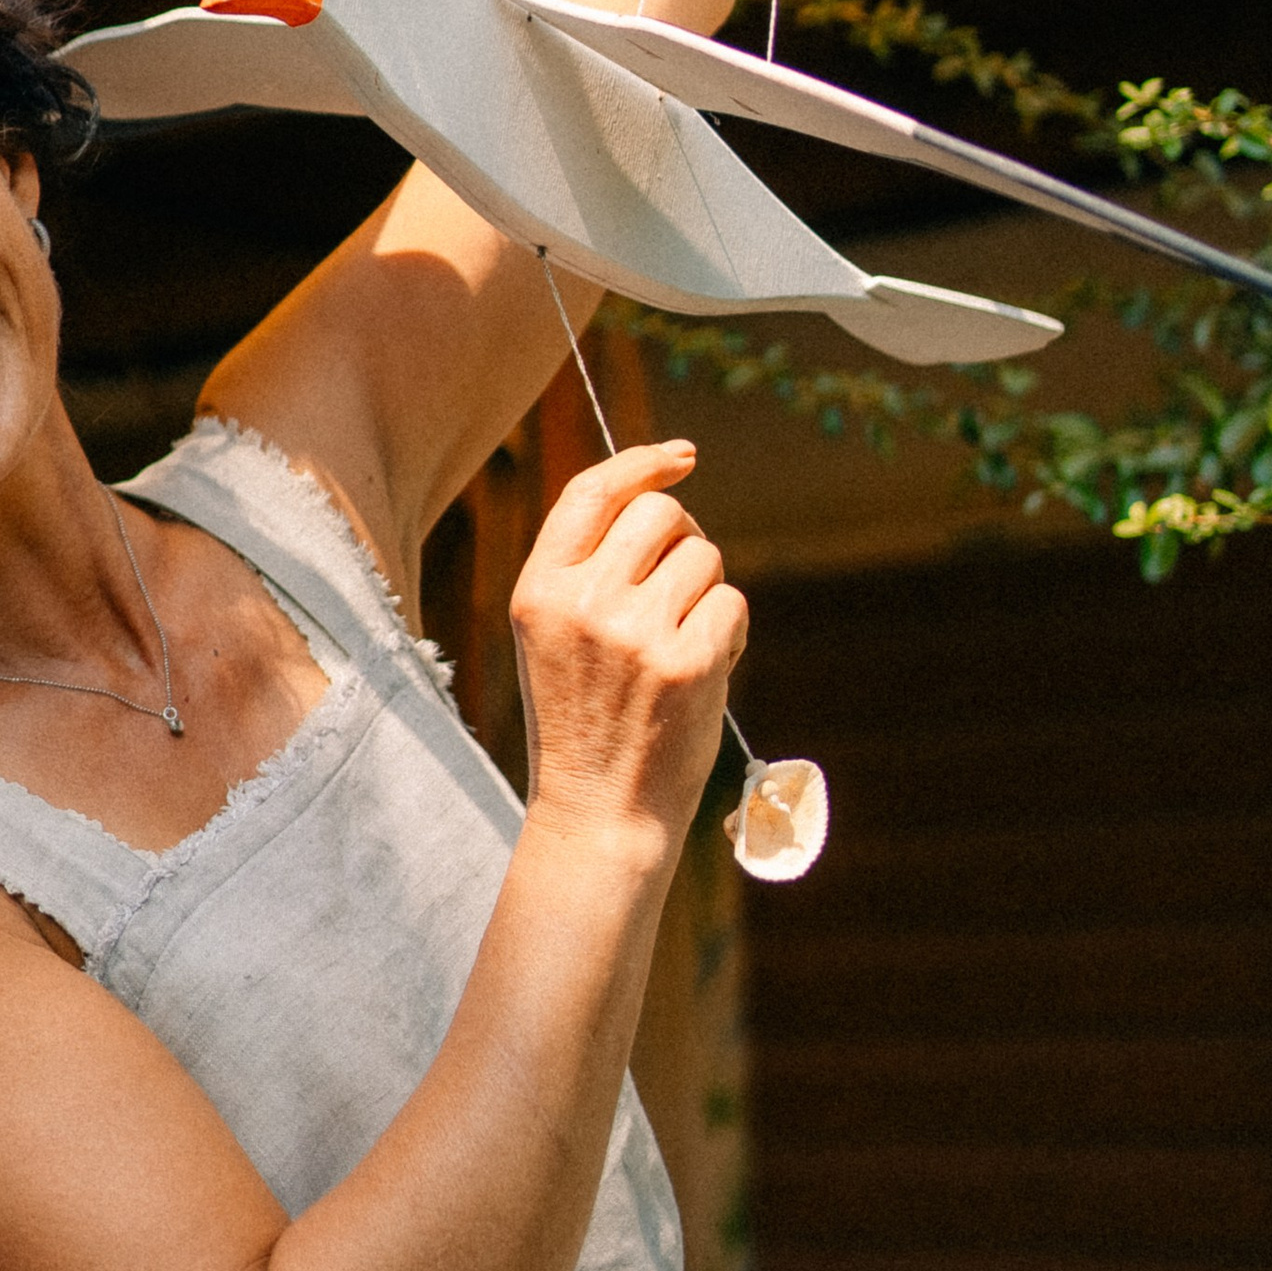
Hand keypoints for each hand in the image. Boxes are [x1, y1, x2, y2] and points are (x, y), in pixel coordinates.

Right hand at [510, 441, 744, 853]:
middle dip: (685, 538)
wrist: (598, 813)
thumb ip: (590, 568)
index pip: (592, 492)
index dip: (642, 463)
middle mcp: (583, 602)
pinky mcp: (688, 662)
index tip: (680, 457)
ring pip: (704, 557)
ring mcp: (637, 632)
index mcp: (540, 590)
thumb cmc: (583, 720)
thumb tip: (664, 494)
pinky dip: (729, 631)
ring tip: (681, 644)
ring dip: (706, 591)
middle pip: (661, 515)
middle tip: (679, 585)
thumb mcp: (554, 635)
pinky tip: (702, 671)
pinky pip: (731, 604)